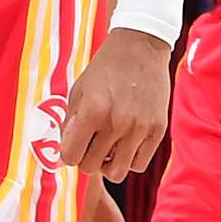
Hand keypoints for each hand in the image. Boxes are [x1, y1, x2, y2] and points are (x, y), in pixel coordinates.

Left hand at [61, 30, 171, 178]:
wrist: (140, 48)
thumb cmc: (105, 68)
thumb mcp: (79, 91)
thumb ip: (71, 124)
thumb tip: (63, 154)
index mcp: (93, 112)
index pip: (71, 157)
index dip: (69, 154)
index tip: (73, 145)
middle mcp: (117, 123)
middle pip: (91, 167)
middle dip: (87, 159)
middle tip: (91, 145)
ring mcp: (139, 129)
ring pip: (117, 173)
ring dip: (109, 165)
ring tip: (109, 148)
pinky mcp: (157, 130)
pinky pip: (139, 164)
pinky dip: (130, 159)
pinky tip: (126, 144)